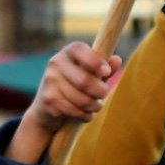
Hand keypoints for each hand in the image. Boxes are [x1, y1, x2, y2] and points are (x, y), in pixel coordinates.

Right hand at [6, 42, 118, 164]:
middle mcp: (56, 62)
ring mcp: (50, 80)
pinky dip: (84, 115)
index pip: (80, 50)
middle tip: (103, 95)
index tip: (106, 72)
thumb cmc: (76, 85)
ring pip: (81, 99)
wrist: (48, 107)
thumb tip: (117, 60)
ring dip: (93, 106)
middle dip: (100, 91)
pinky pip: (73, 110)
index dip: (95, 61)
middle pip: (84, 80)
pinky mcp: (48, 99)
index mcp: (69, 52)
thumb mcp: (92, 74)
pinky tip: (84, 113)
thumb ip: (105, 67)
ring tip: (95, 106)